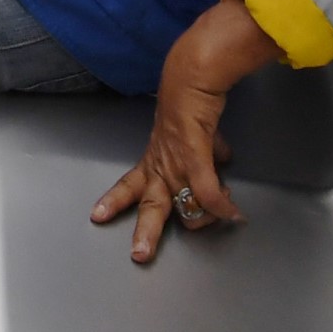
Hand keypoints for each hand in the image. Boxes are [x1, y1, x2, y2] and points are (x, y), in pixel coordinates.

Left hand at [90, 0, 277, 260]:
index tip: (98, 214)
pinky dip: (222, 205)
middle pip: (149, 203)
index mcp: (155, 158)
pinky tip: (234, 213)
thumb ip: (205, 150)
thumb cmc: (190, 101)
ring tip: (222, 219)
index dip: (115, 200)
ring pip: (181, 204)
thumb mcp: (194, 132)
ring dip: (202, 220)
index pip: (131, 184)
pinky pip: (208, 192)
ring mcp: (175, 161)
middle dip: (146, 231)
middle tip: (139, 254)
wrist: (191, 76)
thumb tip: (222, 157)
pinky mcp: (193, 156)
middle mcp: (161, 163)